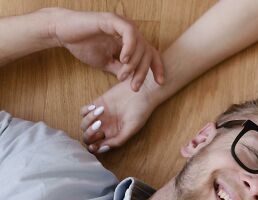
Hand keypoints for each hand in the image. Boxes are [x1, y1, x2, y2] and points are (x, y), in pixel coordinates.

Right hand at [47, 7, 164, 90]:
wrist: (62, 33)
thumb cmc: (82, 45)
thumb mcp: (106, 63)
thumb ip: (120, 69)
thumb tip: (133, 80)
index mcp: (129, 41)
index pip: (150, 53)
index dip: (157, 68)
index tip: (160, 83)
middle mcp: (129, 32)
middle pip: (147, 52)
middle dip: (143, 72)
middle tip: (135, 87)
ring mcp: (122, 24)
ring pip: (140, 44)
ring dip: (135, 64)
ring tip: (124, 76)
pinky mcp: (113, 19)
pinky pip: (129, 33)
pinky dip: (130, 47)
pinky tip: (124, 59)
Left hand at [79, 77, 157, 151]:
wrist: (141, 92)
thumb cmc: (140, 111)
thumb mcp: (132, 128)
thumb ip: (119, 139)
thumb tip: (103, 148)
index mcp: (114, 136)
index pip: (98, 146)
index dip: (93, 148)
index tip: (94, 145)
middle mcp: (105, 128)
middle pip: (88, 137)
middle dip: (90, 134)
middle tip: (99, 125)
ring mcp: (100, 117)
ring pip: (84, 124)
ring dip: (89, 120)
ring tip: (101, 111)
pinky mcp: (97, 105)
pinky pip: (83, 111)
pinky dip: (86, 111)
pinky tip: (96, 107)